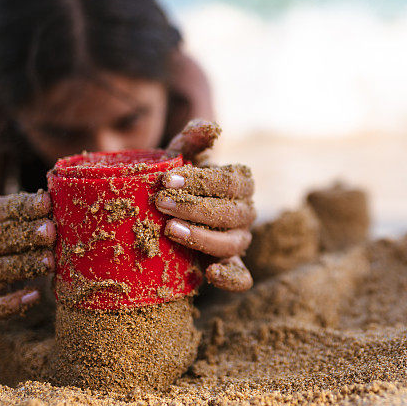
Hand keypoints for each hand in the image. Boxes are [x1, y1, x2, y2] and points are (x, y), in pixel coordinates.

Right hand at [0, 191, 54, 320]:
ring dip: (23, 266)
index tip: (49, 203)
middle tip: (52, 232)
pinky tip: (34, 296)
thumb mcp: (28, 217)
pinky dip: (9, 305)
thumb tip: (72, 194)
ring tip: (51, 262)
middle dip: (25, 236)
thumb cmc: (24, 233)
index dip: (23, 206)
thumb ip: (43, 208)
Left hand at [157, 119, 254, 291]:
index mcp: (240, 183)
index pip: (230, 182)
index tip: (166, 180)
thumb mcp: (180, 156)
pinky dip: (231, 278)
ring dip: (202, 237)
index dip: (200, 181)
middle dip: (194, 207)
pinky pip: (241, 277)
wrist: (164, 210)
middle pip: (231, 213)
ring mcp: (239, 241)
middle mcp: (245, 212)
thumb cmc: (176, 180)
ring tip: (170, 231)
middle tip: (160, 203)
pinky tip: (210, 273)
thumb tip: (212, 127)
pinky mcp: (229, 266)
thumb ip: (193, 138)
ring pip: (233, 243)